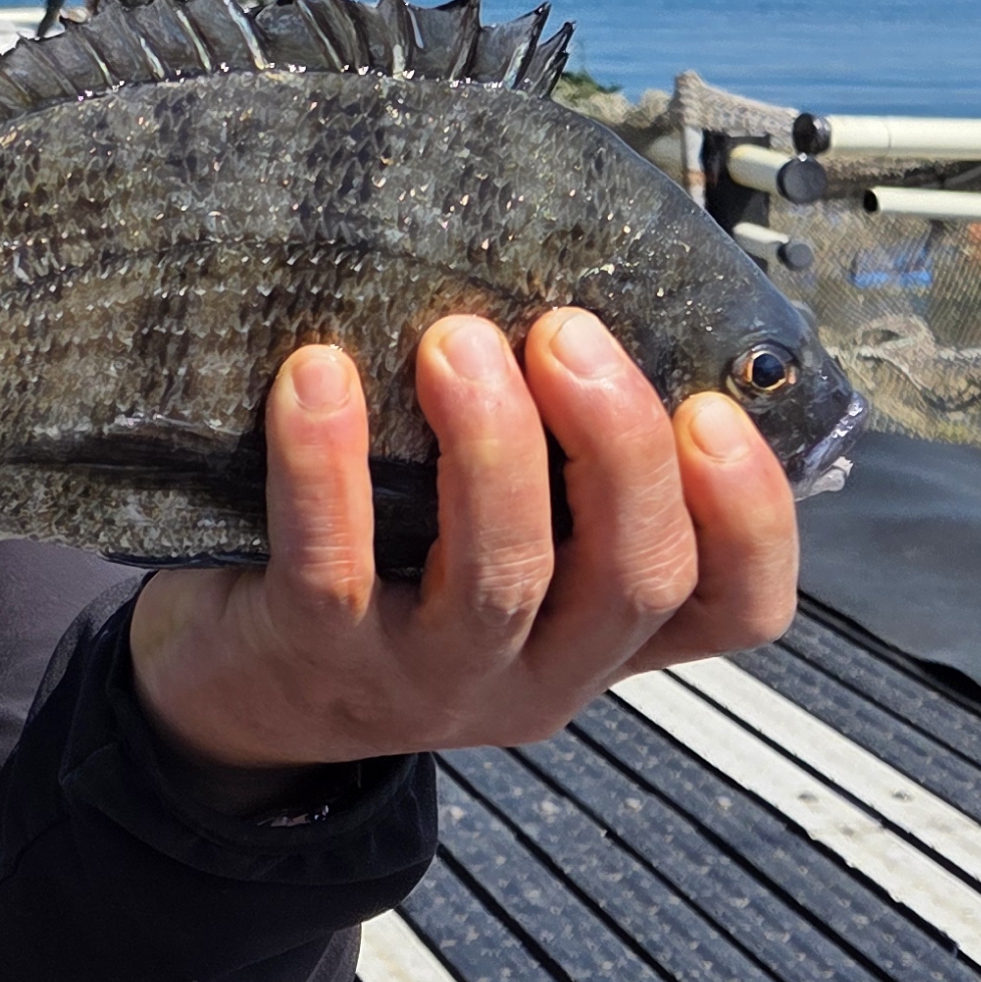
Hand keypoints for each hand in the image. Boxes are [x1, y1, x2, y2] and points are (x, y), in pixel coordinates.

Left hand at [126, 309, 798, 790]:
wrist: (228, 687)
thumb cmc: (381, 572)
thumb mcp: (490, 537)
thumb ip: (555, 465)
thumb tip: (580, 295)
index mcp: (600, 633)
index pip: (737, 609)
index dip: (752, 517)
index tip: (712, 408)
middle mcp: (539, 674)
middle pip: (636, 577)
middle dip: (619, 446)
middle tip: (567, 334)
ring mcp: (429, 682)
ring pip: (502, 578)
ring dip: (493, 447)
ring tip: (455, 342)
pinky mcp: (316, 660)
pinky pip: (333, 567)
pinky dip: (325, 468)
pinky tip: (316, 378)